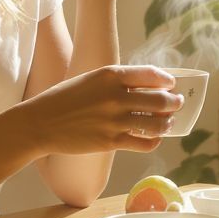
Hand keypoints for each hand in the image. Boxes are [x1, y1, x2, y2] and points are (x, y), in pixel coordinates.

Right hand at [20, 64, 183, 155]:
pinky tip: (154, 139)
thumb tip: (143, 87)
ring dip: (167, 123)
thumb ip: (115, 81)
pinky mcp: (111, 141)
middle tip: (178, 103)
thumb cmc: (64, 98)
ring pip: (156, 123)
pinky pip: (143, 142)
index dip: (167, 80)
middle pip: (159, 100)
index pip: (151, 74)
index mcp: (110, 75)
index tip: (171, 84)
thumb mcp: (91, 79)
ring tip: (168, 122)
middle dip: (174, 102)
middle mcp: (116, 96)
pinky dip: (154, 141)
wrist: (41, 123)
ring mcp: (114, 120)